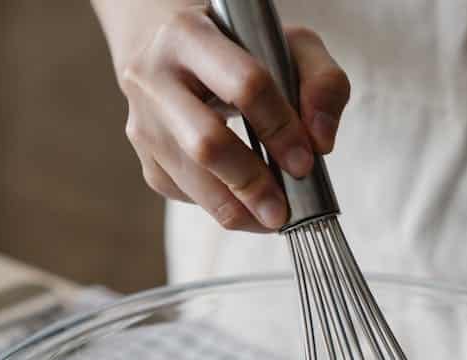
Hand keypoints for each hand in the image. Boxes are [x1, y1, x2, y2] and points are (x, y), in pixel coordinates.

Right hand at [95, 1, 349, 231]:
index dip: (280, 129)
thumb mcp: (288, 46)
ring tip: (272, 217)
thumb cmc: (238, 51)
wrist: (170, 55)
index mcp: (189, 35)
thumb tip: (321, 142)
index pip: (245, 86)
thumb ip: (322, 82)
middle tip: (282, 211)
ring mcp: (143, 125)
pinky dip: (225, 208)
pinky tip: (246, 200)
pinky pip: (189, 198)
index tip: (305, 163)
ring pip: (194, 182)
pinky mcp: (148, 163)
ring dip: (240, 210)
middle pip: (207, 144)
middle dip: (252, 184)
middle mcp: (153, 78)